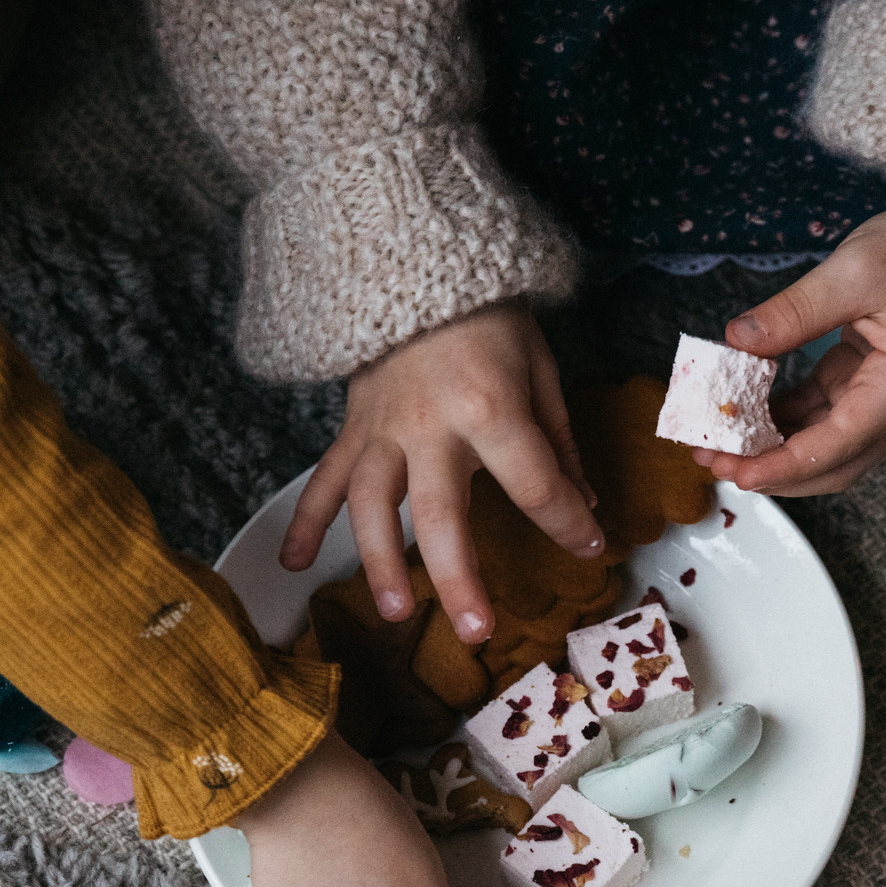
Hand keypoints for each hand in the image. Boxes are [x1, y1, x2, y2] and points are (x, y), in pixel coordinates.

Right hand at [279, 303, 603, 646]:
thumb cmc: (487, 311)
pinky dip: (305, 522)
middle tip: (476, 631)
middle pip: (438, 515)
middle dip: (457, 577)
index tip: (590, 547)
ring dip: (379, 563)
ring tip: (393, 613)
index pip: (533, 484)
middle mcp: (429, 425)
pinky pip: (324, 479)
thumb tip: (581, 502)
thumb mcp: (539, 365)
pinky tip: (295, 565)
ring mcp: (382, 429)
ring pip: (370, 507)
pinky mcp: (352, 427)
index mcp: (489, 406)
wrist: (413, 255)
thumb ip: (557, 439)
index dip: (567, 522)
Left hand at [713, 191, 885, 496]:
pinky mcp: (863, 379)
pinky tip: (745, 408)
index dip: (783, 465)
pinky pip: (819, 413)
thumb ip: (794, 311)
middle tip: (714, 461)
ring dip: (773, 448)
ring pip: (822, 445)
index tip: (737, 472)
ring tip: (720, 440)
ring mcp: (879, 395)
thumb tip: (736, 341)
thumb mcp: (853, 272)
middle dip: (772, 471)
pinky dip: (783, 417)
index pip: (837, 446)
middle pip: (830, 465)